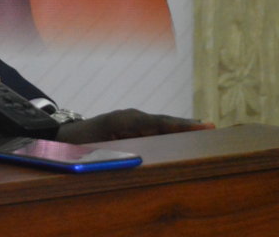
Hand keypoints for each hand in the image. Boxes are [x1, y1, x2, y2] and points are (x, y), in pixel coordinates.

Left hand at [54, 108, 213, 144]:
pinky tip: (188, 139)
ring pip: (161, 125)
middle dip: (187, 126)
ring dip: (182, 129)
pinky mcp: (133, 127)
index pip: (158, 122)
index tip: (203, 126)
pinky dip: (171, 133)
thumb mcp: (93, 148)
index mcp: (124, 119)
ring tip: (208, 133)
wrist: (65, 136)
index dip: (180, 125)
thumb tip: (135, 160)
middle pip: (164, 122)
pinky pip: (155, 130)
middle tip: (213, 128)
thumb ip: (113, 153)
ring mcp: (133, 120)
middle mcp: (131, 117)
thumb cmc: (78, 144)